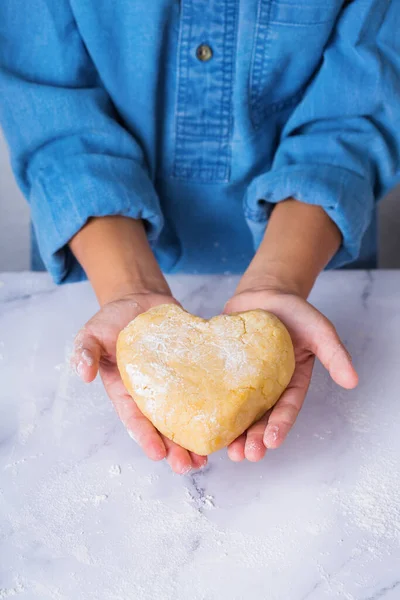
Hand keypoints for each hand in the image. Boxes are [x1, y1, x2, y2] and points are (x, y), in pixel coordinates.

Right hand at [71, 292, 206, 473]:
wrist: (141, 301)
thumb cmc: (112, 320)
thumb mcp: (92, 333)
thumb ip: (85, 351)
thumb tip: (83, 373)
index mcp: (126, 391)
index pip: (135, 419)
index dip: (146, 437)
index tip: (159, 454)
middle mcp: (152, 395)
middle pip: (164, 427)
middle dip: (175, 449)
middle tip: (189, 465)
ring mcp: (175, 385)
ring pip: (187, 417)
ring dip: (196, 438)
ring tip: (208, 457)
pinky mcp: (193, 372)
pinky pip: (205, 391)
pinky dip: (215, 408)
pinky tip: (227, 422)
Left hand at [223, 287, 357, 462]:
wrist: (263, 293)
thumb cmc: (294, 312)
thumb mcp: (320, 330)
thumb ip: (335, 354)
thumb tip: (353, 381)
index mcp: (291, 382)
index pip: (286, 408)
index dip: (279, 426)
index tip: (271, 441)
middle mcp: (267, 387)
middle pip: (261, 419)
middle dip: (255, 439)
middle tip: (246, 455)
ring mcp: (244, 381)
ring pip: (238, 413)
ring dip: (234, 434)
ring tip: (229, 452)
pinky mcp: (223, 372)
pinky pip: (217, 392)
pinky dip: (212, 409)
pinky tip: (205, 424)